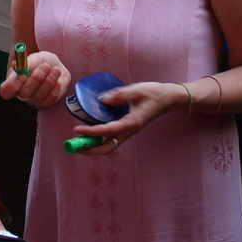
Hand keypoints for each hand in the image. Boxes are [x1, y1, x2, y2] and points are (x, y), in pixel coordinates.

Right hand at [0, 50, 69, 108]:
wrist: (54, 66)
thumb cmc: (41, 62)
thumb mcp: (35, 57)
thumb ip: (28, 62)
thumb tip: (16, 65)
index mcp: (13, 81)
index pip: (5, 90)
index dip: (13, 85)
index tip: (23, 75)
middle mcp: (21, 93)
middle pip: (23, 94)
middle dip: (36, 79)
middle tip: (45, 66)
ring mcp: (33, 100)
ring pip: (39, 96)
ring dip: (49, 81)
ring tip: (56, 70)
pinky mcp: (46, 103)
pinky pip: (50, 100)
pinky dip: (55, 89)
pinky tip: (57, 80)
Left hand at [69, 81, 183, 155]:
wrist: (166, 98)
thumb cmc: (152, 93)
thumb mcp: (135, 91)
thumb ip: (118, 95)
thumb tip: (101, 100)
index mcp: (130, 123)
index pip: (106, 131)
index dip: (90, 132)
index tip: (76, 130)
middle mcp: (128, 131)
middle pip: (107, 148)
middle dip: (90, 150)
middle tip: (74, 147)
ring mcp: (128, 131)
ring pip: (109, 145)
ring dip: (94, 146)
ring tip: (79, 142)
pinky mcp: (127, 128)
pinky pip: (112, 138)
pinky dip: (99, 139)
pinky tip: (90, 132)